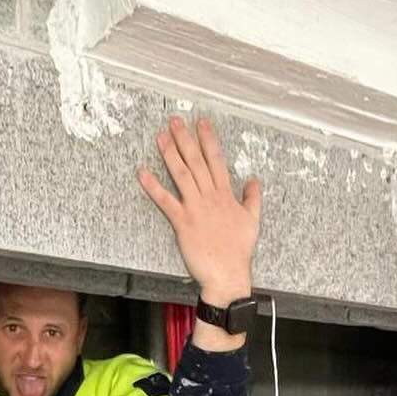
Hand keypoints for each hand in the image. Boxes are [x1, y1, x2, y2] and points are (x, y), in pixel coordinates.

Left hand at [137, 117, 260, 308]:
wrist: (228, 274)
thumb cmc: (239, 251)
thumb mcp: (252, 221)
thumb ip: (252, 199)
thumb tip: (254, 181)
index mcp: (225, 195)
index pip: (216, 160)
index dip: (208, 139)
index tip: (201, 123)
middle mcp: (210, 197)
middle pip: (196, 162)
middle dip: (185, 139)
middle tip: (175, 121)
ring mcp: (196, 209)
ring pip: (182, 175)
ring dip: (170, 154)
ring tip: (161, 137)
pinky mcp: (183, 223)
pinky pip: (166, 201)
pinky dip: (153, 187)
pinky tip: (143, 173)